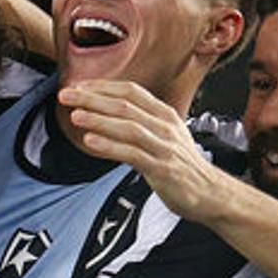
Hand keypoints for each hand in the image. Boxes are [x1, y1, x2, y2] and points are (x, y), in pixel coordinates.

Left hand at [59, 80, 223, 220]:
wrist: (210, 193)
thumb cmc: (182, 166)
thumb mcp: (165, 136)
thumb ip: (141, 123)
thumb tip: (107, 113)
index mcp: (165, 114)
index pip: (131, 90)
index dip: (103, 86)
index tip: (79, 85)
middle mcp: (165, 126)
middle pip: (125, 105)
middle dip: (93, 98)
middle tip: (67, 94)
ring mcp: (164, 147)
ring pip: (128, 126)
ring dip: (99, 119)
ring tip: (75, 115)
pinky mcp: (162, 168)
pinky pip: (132, 154)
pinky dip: (109, 146)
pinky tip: (91, 142)